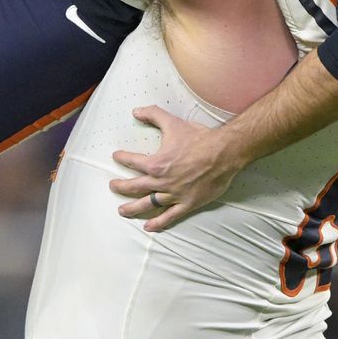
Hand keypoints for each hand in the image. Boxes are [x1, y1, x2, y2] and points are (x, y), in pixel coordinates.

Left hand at [107, 105, 247, 231]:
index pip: (133, 162)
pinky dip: (158, 223)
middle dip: (121, 187)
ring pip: (148, 204)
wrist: (224, 153)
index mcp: (157, 163)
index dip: (123, 158)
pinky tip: (148, 227)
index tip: (117, 157)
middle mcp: (162, 181)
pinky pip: (170, 216)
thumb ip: (153, 114)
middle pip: (135, 187)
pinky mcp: (188, 204)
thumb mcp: (173, 123)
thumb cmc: (199, 138)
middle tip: (113, 186)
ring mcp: (175, 194)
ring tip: (122, 210)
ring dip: (133, 208)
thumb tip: (136, 111)